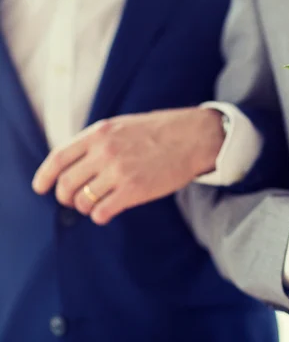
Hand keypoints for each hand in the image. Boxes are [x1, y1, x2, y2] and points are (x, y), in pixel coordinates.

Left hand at [32, 107, 224, 224]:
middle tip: (73, 200)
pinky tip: (107, 212)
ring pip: (82, 201)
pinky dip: (99, 215)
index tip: (41, 187)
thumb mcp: (123, 126)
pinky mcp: (134, 191)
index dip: (45, 176)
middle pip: (66, 184)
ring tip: (95, 205)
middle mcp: (105, 152)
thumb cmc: (161, 131)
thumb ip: (98, 142)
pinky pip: (102, 211)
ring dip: (84, 207)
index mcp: (99, 133)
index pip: (59, 158)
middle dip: (65, 196)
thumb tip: (76, 163)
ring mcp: (119, 172)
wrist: (193, 138)